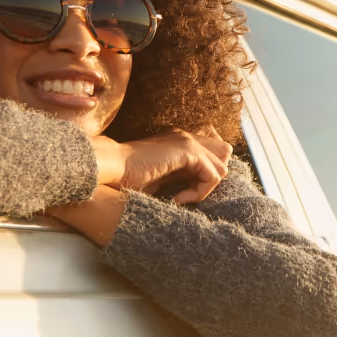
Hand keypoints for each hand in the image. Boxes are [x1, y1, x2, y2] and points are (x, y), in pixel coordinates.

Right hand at [91, 126, 233, 203]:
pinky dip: (199, 193)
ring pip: (221, 169)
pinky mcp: (188, 150)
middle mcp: (187, 138)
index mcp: (181, 142)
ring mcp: (188, 141)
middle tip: (185, 195)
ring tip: (179, 198)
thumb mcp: (163, 179)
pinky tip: (177, 198)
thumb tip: (201, 187)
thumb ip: (183, 177)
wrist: (112, 167)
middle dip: (210, 181)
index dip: (207, 177)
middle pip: (224, 156)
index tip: (184, 193)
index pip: (215, 154)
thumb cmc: (129, 178)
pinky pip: (213, 176)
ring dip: (203, 190)